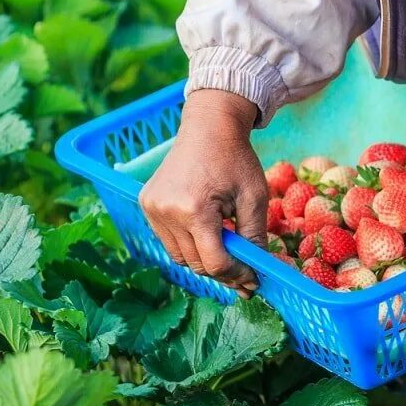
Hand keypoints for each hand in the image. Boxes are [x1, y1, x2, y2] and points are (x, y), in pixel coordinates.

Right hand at [140, 89, 267, 297]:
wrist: (209, 126)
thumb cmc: (236, 159)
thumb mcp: (254, 198)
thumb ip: (255, 238)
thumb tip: (258, 271)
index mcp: (194, 210)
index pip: (214, 262)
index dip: (237, 275)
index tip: (254, 279)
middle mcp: (165, 212)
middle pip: (196, 264)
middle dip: (223, 272)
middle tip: (246, 273)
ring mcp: (152, 208)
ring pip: (180, 258)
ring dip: (205, 260)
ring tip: (228, 252)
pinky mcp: (147, 204)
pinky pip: (169, 241)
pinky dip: (189, 246)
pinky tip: (208, 235)